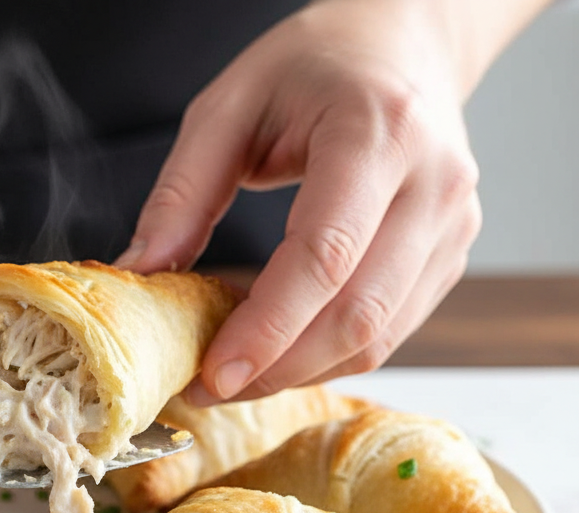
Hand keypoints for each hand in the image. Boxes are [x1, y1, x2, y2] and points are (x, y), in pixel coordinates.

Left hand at [116, 0, 492, 403]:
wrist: (402, 41)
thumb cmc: (313, 64)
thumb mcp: (226, 108)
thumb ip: (181, 194)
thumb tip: (140, 273)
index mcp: (376, 132)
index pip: (324, 256)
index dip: (266, 329)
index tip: (212, 373)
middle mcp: (433, 182)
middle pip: (357, 312)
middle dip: (277, 369)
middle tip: (208, 388)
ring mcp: (453, 223)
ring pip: (380, 335)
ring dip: (301, 372)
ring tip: (234, 376)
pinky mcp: (450, 253)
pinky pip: (391, 329)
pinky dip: (329, 353)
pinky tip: (279, 350)